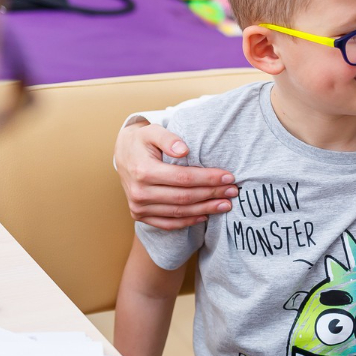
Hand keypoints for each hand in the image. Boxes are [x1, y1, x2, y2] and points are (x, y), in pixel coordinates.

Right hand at [115, 122, 237, 229]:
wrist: (122, 154)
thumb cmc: (142, 141)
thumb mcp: (152, 131)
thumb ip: (168, 138)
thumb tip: (184, 149)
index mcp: (143, 171)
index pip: (183, 178)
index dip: (208, 179)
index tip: (228, 177)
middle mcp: (139, 192)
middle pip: (184, 197)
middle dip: (212, 194)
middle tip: (232, 191)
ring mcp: (138, 207)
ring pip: (179, 212)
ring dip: (205, 210)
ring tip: (225, 204)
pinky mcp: (139, 215)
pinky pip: (168, 223)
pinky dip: (188, 222)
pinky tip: (205, 216)